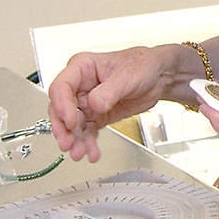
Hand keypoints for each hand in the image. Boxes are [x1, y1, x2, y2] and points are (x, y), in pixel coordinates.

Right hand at [47, 45, 177, 162]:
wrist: (158, 77)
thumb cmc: (141, 65)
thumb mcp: (127, 75)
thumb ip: (109, 91)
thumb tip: (94, 104)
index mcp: (82, 68)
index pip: (61, 87)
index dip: (62, 106)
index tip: (71, 122)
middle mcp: (80, 86)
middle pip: (61, 109)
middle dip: (63, 128)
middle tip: (67, 143)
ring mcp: (87, 103)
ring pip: (73, 125)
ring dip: (75, 141)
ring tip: (79, 153)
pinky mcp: (97, 116)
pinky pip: (88, 132)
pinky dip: (89, 144)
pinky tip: (92, 153)